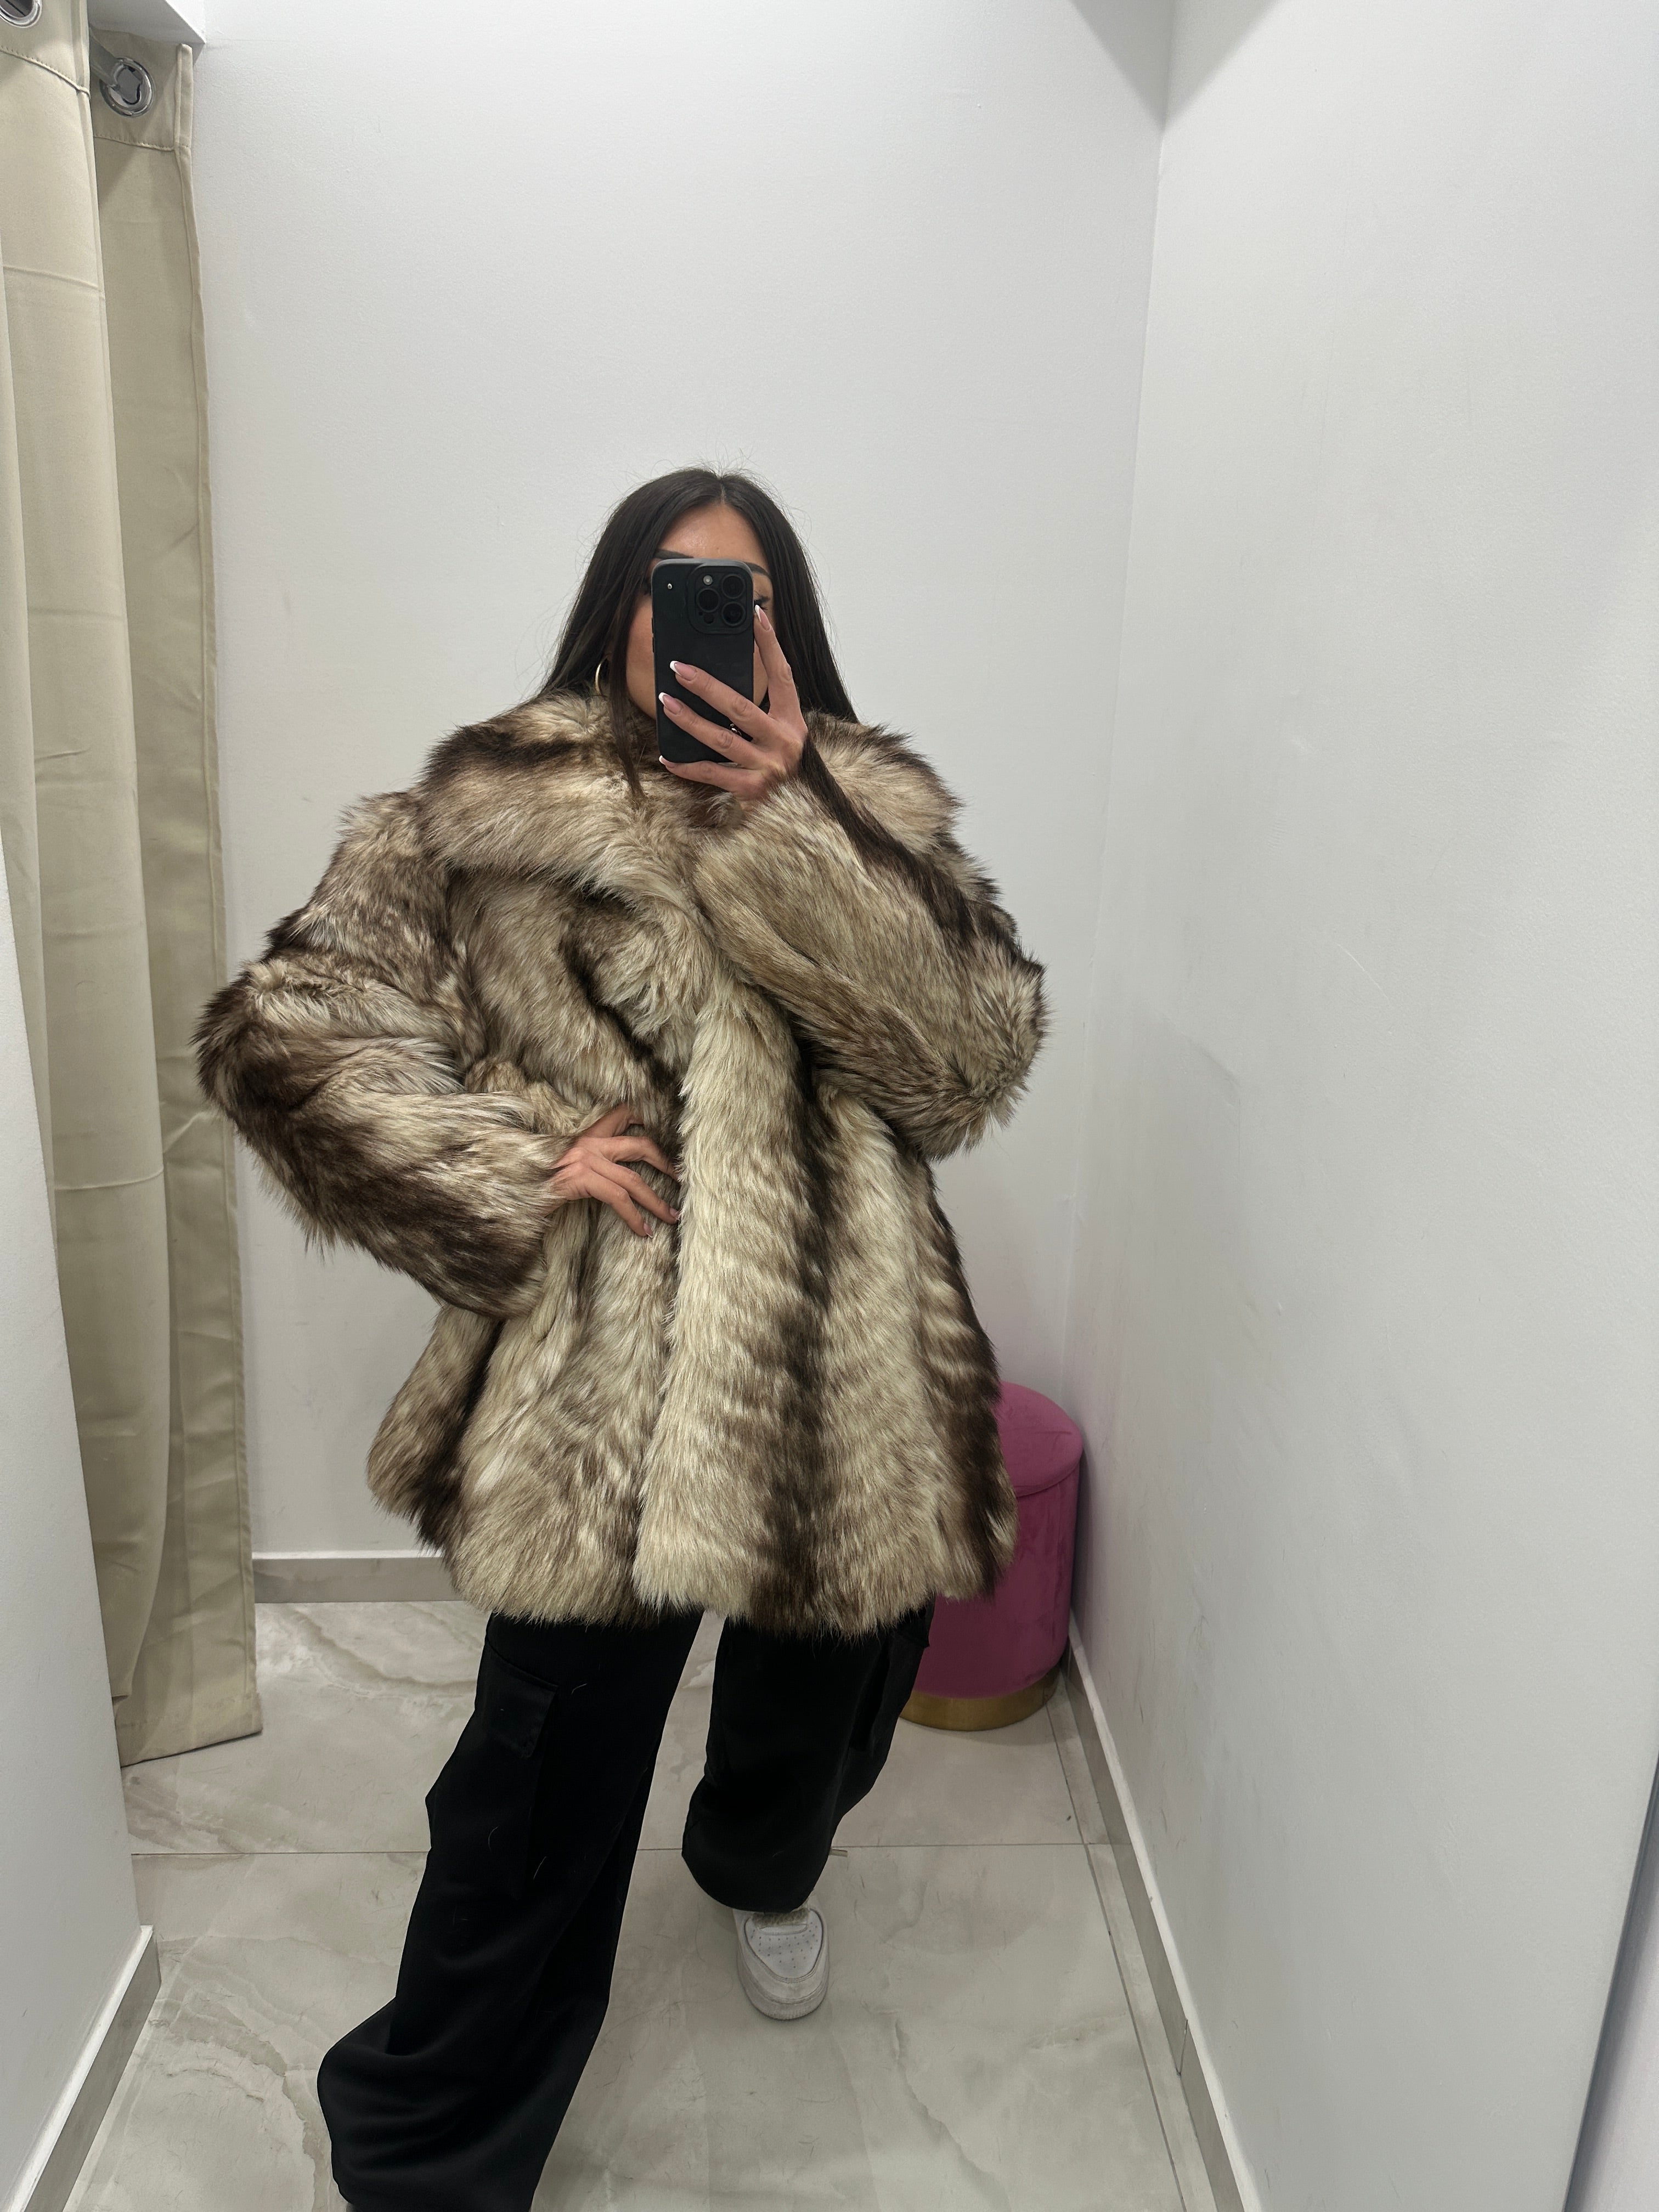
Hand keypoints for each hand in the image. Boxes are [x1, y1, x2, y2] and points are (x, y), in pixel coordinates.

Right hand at [548, 1104, 679, 1237]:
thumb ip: (588, 1164)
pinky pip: (618, 1199)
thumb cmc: (536, 1182)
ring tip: (670, 1217)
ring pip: (634, 1180)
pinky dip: (634, 1217)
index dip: (644, 1119)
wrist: (509, 1187)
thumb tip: (613, 1175)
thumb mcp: (563, 1165)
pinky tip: (643, 1231)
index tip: (663, 1132)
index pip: (621, 1116)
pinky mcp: (582, 1178)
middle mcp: (589, 1144)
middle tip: (681, 1180)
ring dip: (656, 1202)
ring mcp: (586, 1159)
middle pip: (640, 1146)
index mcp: (586, 1137)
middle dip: (665, 1164)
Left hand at [657, 603, 805, 808]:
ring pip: (720, 739)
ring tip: (665, 702)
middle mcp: (783, 741)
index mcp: (793, 723)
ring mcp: (767, 767)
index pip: (782, 676)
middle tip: (679, 668)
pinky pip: (712, 774)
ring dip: (689, 720)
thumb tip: (723, 692)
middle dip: (706, 685)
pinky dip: (687, 766)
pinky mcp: (752, 790)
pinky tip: (668, 757)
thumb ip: (765, 718)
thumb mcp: (787, 739)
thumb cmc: (792, 773)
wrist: (808, 817)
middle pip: (740, 706)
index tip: (755, 616)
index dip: (769, 645)